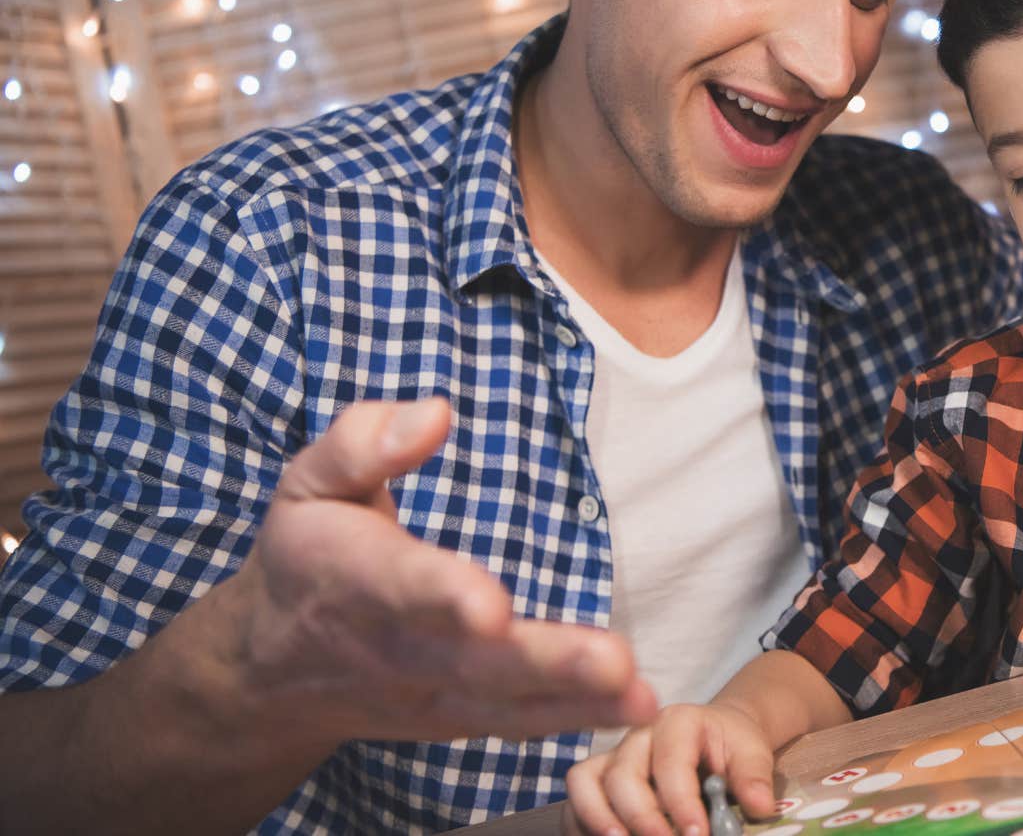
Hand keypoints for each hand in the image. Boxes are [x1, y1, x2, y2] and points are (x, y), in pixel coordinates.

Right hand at [219, 397, 655, 747]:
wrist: (272, 667)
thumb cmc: (308, 553)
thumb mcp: (309, 484)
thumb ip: (362, 444)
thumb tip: (434, 412)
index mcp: (355, 578)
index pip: (402, 586)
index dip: (444, 595)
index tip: (490, 607)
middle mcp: (396, 647)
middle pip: (474, 660)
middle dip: (545, 660)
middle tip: (613, 661)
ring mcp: (429, 692)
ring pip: (506, 700)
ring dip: (577, 698)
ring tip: (639, 694)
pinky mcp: (456, 716)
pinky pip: (518, 722)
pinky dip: (576, 717)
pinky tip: (634, 709)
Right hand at [564, 702, 779, 835]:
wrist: (716, 735)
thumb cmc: (731, 744)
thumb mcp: (752, 752)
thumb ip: (755, 777)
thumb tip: (759, 808)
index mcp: (677, 722)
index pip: (670, 763)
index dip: (680, 803)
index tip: (697, 835)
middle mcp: (637, 735)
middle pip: (622, 774)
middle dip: (641, 817)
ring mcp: (613, 755)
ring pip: (587, 782)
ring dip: (599, 820)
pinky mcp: (599, 776)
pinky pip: (576, 797)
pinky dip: (583, 823)